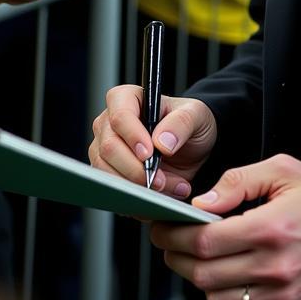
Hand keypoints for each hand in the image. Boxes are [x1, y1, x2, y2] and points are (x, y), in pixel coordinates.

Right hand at [89, 83, 217, 196]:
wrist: (192, 148)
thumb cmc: (189, 124)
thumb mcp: (196, 115)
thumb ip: (181, 123)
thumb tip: (161, 142)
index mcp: (127, 99)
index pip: (119, 116)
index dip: (132, 136)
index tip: (149, 154)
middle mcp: (109, 123)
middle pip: (109, 148)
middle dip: (136, 170)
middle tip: (162, 181)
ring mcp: (104, 149)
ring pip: (106, 173)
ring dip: (138, 188)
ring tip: (170, 189)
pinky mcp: (107, 174)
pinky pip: (113, 192)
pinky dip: (136, 200)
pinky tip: (159, 199)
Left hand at [151, 154, 300, 299]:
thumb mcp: (284, 170)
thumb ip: (239, 181)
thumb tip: (202, 201)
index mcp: (271, 228)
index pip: (204, 242)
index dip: (173, 235)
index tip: (161, 225)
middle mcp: (275, 267)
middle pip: (203, 274)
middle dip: (175, 256)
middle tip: (170, 238)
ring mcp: (283, 294)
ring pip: (216, 298)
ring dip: (198, 277)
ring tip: (199, 254)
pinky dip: (225, 298)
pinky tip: (229, 273)